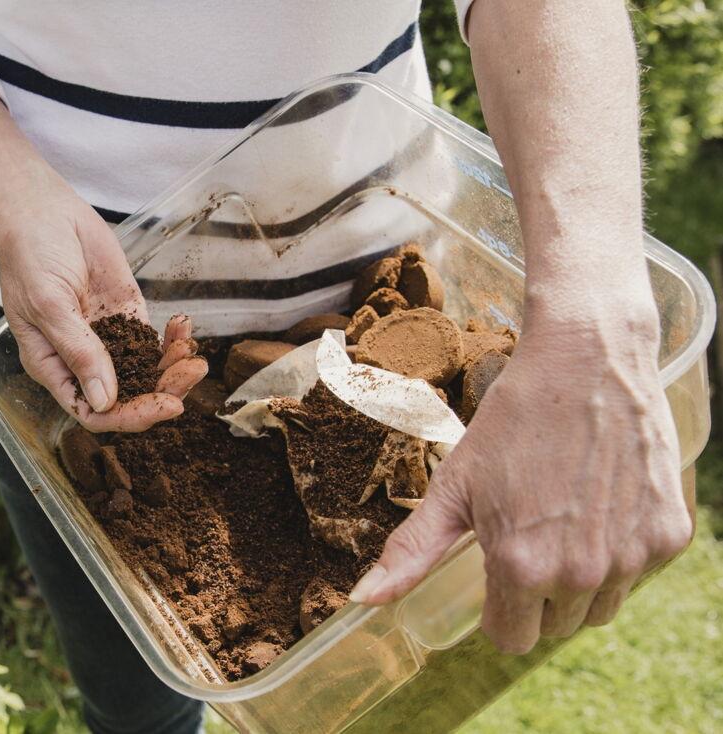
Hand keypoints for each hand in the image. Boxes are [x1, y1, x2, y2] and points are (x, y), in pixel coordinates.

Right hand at [0, 176, 206, 432]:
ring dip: (172, 368)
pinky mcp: (125, 313)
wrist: (41, 210)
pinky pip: (153, 340)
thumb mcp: (49, 305)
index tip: (164, 405)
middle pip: (126, 396)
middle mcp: (80, 359)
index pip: (92, 411)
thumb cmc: (29, 255)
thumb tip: (104, 401)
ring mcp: (105, 337)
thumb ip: (78, 351)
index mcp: (52, 366)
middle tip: (191, 373)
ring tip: (193, 352)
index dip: (128, 416)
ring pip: (145, 371)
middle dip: (162, 391)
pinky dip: (173, 339)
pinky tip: (184, 327)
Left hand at [349, 312, 691, 653]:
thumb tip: (364, 599)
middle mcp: (581, 574)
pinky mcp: (669, 537)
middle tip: (529, 536)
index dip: (497, 609)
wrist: (587, 363)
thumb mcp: (453, 486)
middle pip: (554, 627)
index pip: (509, 637)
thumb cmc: (512, 422)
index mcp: (521, 568)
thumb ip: (412, 551)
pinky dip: (622, 553)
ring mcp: (632, 558)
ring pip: (600, 608)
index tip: (495, 571)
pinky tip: (601, 506)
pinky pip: (639, 574)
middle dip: (537, 595)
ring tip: (563, 523)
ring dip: (581, 583)